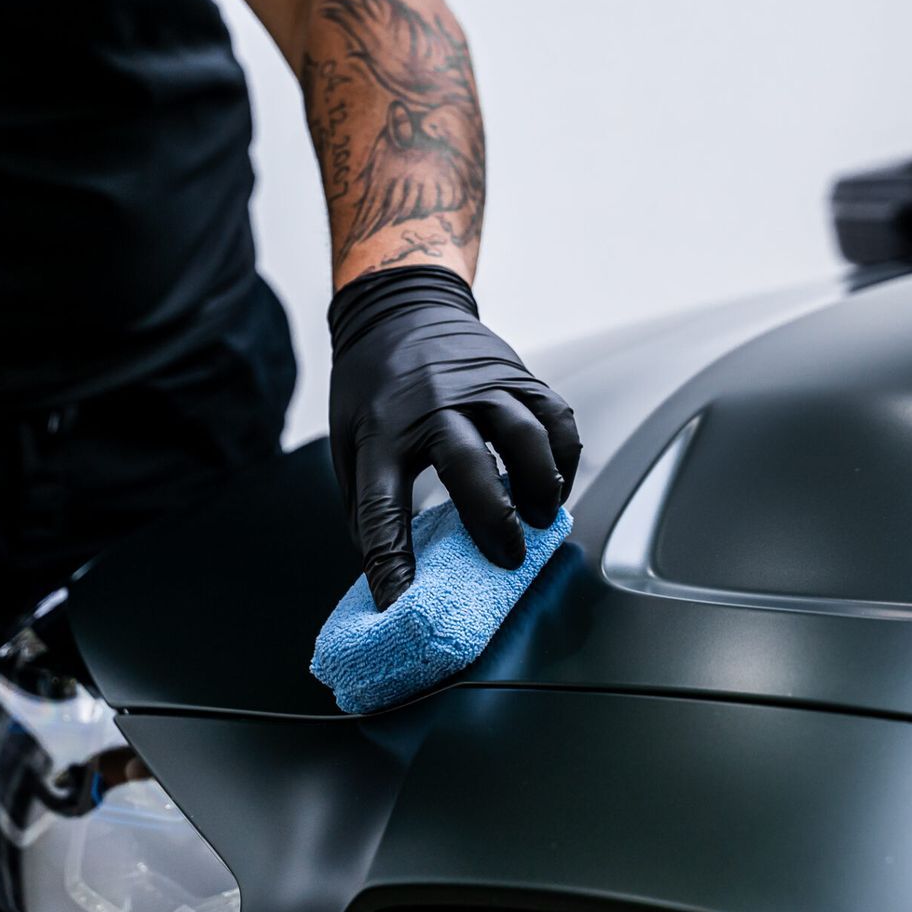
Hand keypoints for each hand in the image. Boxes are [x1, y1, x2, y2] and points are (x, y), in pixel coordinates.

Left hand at [328, 265, 580, 609]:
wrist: (399, 308)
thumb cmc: (373, 388)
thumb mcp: (348, 443)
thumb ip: (370, 505)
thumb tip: (394, 576)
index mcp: (379, 431)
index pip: (381, 507)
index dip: (390, 562)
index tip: (401, 603)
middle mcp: (431, 404)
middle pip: (467, 465)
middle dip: (493, 520)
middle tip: (508, 558)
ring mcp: (479, 384)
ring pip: (524, 435)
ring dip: (539, 486)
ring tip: (541, 520)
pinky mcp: (516, 374)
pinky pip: (553, 416)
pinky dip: (563, 455)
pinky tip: (557, 481)